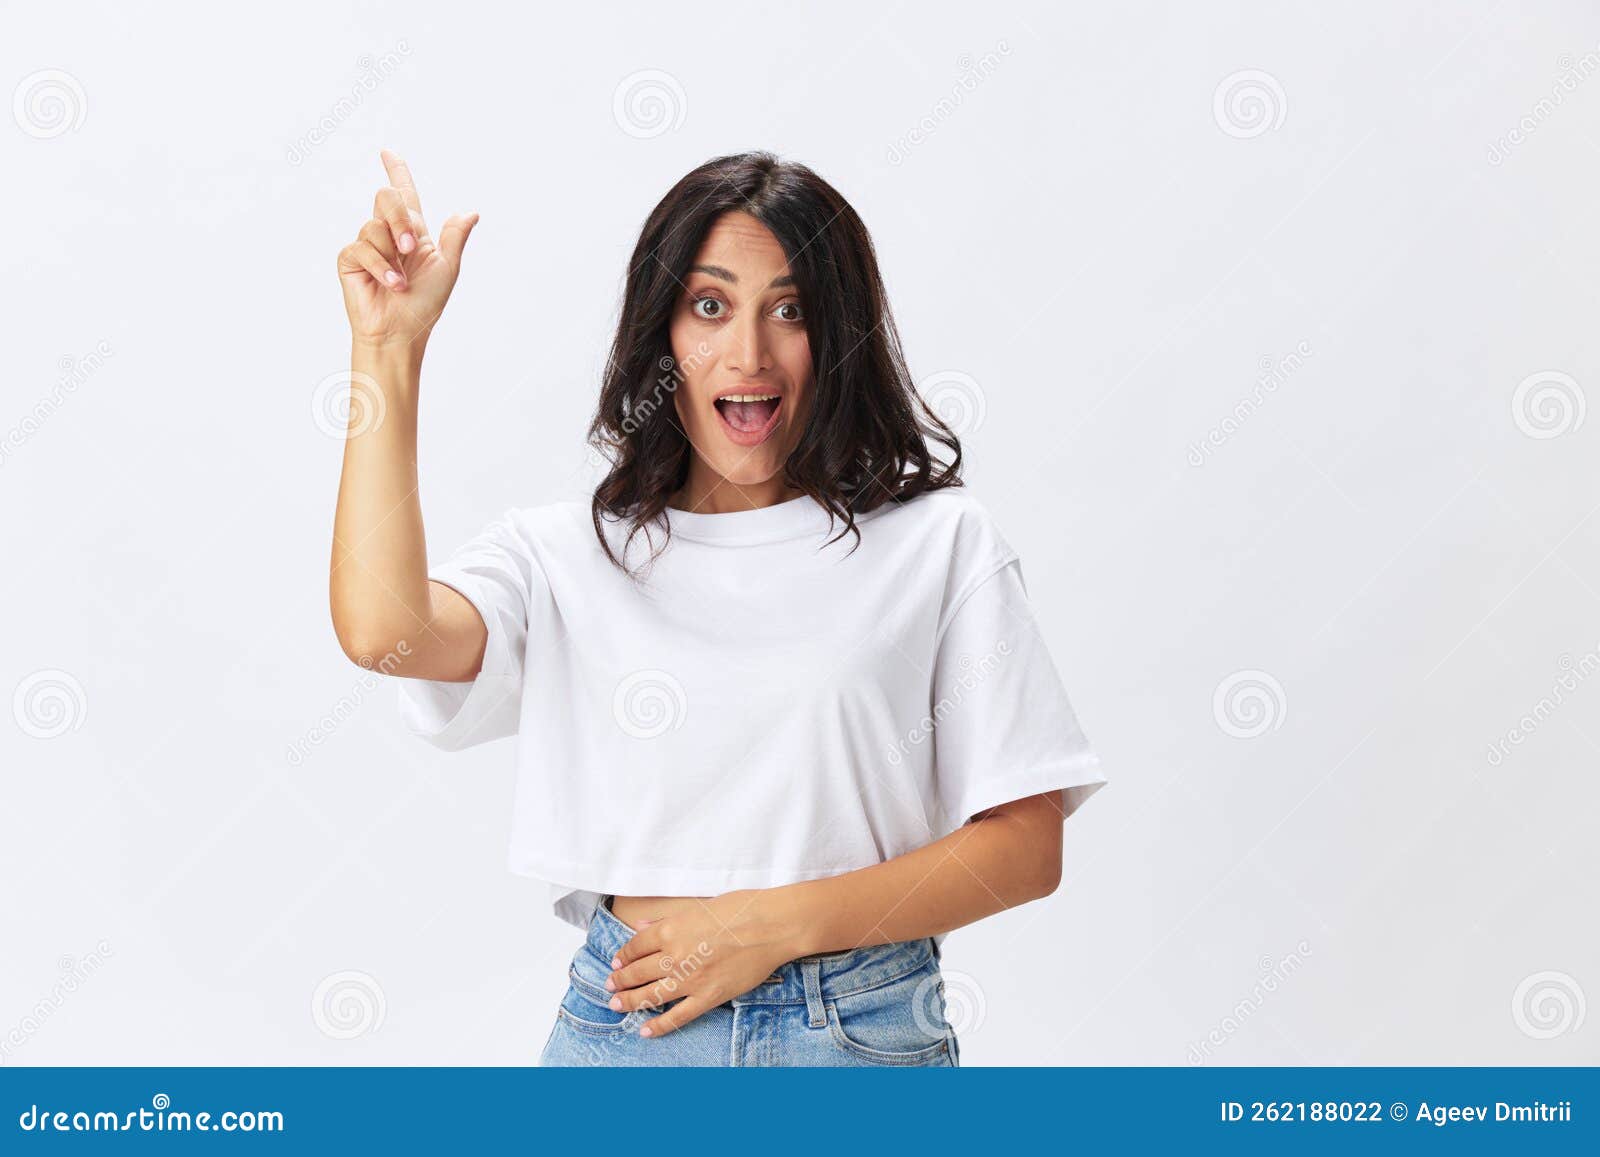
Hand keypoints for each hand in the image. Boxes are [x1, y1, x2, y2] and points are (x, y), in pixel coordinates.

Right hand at [336, 149, 478, 350]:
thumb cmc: (424, 304)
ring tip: (400, 282)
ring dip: (393, 254)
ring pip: (375, 225)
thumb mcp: (447, 269)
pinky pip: (361, 247)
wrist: (401, 332)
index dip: (396, 170)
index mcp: (413, 232)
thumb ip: (455, 237)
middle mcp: (389, 233)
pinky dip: (380, 266)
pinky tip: (390, 284)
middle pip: (387, 197)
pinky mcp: (350, 259)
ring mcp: (368, 245)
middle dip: (399, 217)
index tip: (388, 152)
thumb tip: (471, 212)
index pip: (404, 194)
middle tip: (411, 247)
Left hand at [604, 890, 806, 1036]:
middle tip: (610, 985)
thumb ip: (667, 920)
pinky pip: (678, 1016)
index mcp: (671, 930)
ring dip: (629, 1001)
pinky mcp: (709, 996)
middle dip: (620, 979)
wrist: (770, 926)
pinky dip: (659, 1025)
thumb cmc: (740, 909)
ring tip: (616, 1004)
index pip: (637, 946)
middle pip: (638, 971)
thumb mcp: (697, 907)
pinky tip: (645, 1031)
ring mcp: (691, 979)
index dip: (623, 955)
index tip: (617, 961)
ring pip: (651, 995)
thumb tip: (642, 927)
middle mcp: (675, 955)